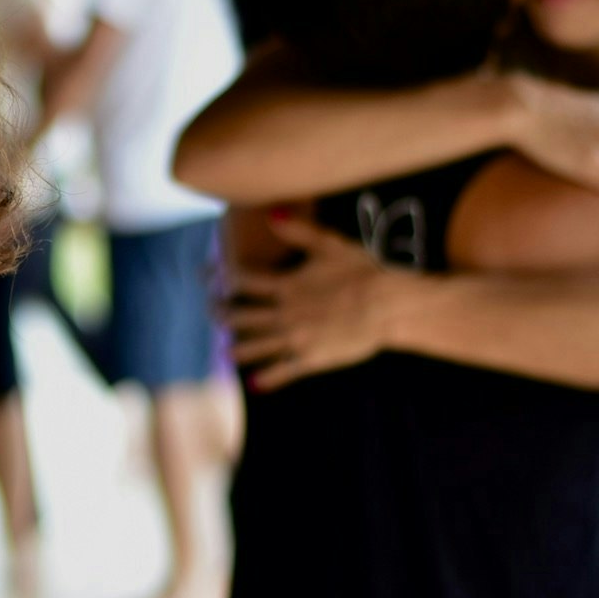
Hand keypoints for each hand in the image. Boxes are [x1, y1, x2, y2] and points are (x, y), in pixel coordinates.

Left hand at [223, 214, 406, 390]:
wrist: (389, 305)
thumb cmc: (364, 272)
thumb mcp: (331, 245)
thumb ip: (299, 231)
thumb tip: (271, 213)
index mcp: (286, 286)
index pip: (241, 282)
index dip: (221, 279)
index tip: (209, 279)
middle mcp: (284, 314)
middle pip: (241, 317)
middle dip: (222, 316)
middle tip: (214, 315)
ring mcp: (296, 338)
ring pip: (255, 347)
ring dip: (238, 350)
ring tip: (226, 353)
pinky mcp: (311, 359)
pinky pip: (283, 371)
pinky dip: (267, 379)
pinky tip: (255, 384)